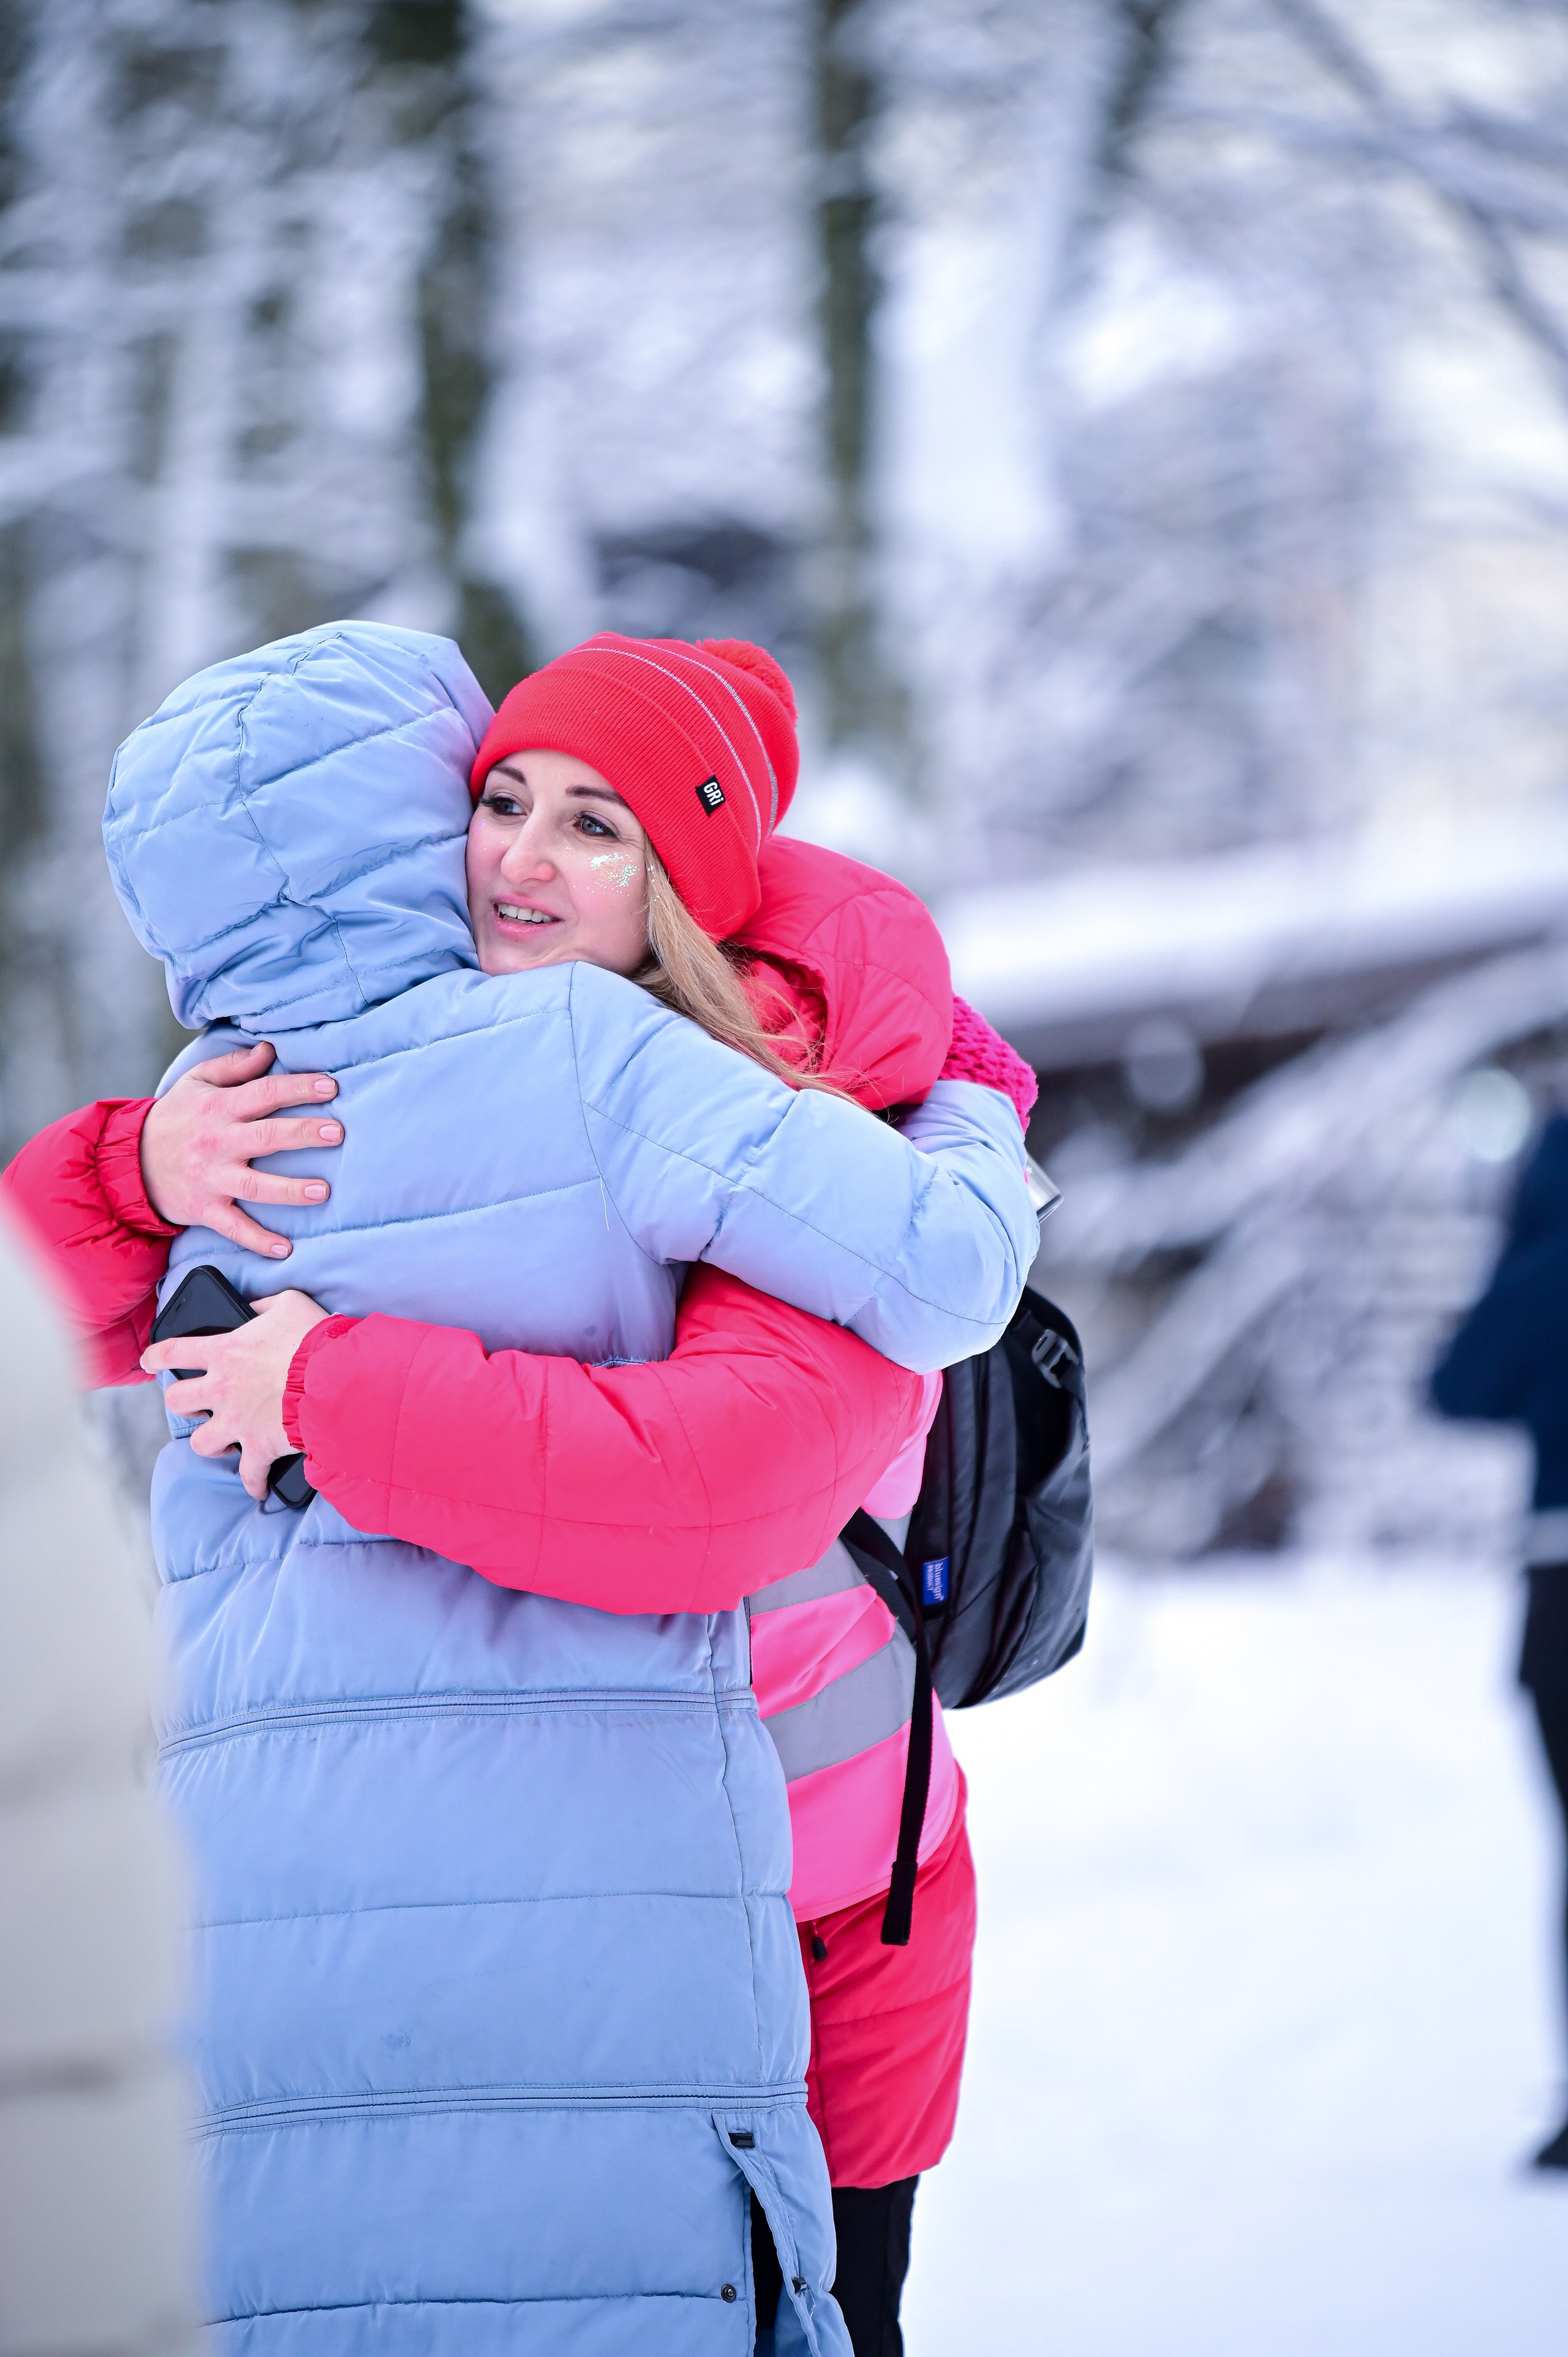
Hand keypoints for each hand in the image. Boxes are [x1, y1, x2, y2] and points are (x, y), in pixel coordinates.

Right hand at [140, 1041, 343, 1258]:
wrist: (129, 1161)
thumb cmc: (174, 1118)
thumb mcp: (196, 1082)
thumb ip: (235, 1067)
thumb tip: (270, 1048)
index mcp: (219, 1108)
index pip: (264, 1093)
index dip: (298, 1087)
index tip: (331, 1086)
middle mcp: (218, 1142)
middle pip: (266, 1136)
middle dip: (302, 1133)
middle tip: (337, 1133)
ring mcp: (212, 1178)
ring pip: (255, 1185)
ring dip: (289, 1189)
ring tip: (322, 1191)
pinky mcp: (205, 1209)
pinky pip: (234, 1227)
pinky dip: (258, 1240)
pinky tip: (285, 1248)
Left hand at [141, 1290, 328, 1500]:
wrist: (338, 1379)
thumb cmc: (315, 1339)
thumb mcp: (289, 1303)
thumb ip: (262, 1306)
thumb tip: (250, 1311)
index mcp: (224, 1352)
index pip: (173, 1351)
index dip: (155, 1357)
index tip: (149, 1361)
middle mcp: (222, 1389)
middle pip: (177, 1401)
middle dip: (183, 1402)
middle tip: (198, 1402)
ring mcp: (237, 1422)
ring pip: (199, 1442)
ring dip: (209, 1442)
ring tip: (223, 1441)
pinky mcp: (260, 1447)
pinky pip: (249, 1475)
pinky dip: (254, 1483)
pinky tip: (259, 1488)